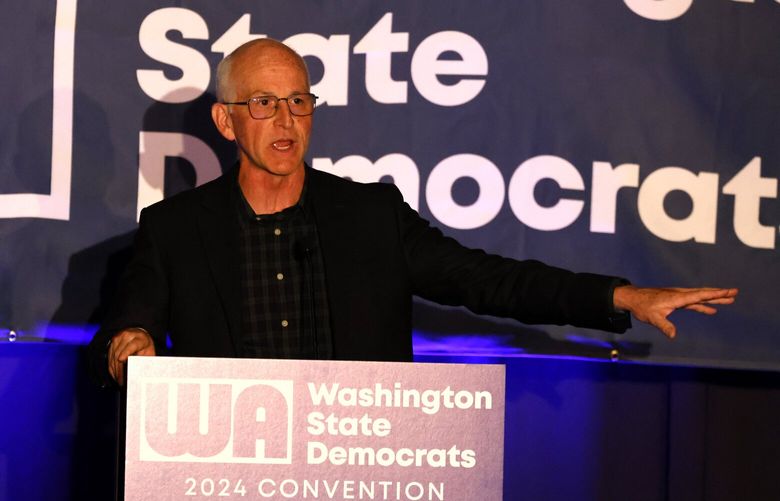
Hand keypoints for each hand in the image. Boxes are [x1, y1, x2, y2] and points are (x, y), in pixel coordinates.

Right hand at [108, 327, 155, 385]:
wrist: (138, 335)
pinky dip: (113, 368)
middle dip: (120, 368)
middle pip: (120, 353)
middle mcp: (127, 336)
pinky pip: (110, 358)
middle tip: (122, 382)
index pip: (132, 345)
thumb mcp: (149, 353)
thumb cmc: (145, 347)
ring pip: (113, 356)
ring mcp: (118, 339)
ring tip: (120, 381)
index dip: (126, 352)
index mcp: (140, 338)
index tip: (121, 359)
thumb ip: (146, 362)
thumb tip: (144, 375)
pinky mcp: (112, 343)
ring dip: (115, 370)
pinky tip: (116, 376)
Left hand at [613, 286, 737, 338]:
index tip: (728, 291)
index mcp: (677, 297)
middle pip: (703, 294)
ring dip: (714, 298)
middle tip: (735, 293)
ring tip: (729, 300)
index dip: (715, 294)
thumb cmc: (643, 307)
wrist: (634, 298)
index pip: (700, 295)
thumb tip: (673, 335)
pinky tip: (711, 310)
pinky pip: (693, 303)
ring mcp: (679, 297)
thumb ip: (664, 326)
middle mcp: (680, 295)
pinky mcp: (676, 301)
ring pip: (700, 297)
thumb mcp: (653, 318)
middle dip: (719, 294)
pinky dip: (703, 305)